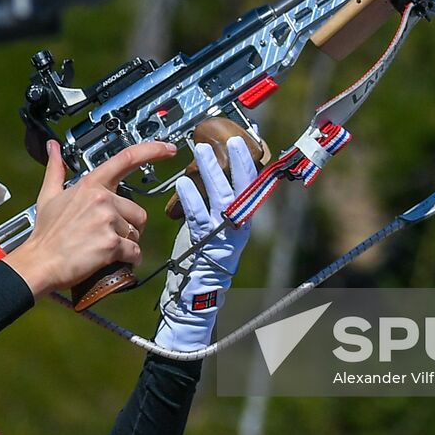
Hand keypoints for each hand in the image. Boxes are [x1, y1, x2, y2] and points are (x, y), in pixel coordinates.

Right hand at [4, 140, 168, 299]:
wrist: (40, 263)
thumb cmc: (46, 233)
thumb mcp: (48, 195)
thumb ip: (55, 169)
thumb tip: (53, 147)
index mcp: (90, 185)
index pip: (126, 158)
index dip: (152, 150)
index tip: (169, 148)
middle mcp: (102, 199)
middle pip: (137, 211)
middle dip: (128, 226)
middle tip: (107, 235)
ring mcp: (108, 220)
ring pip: (136, 233)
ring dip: (126, 243)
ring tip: (103, 247)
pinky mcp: (112, 243)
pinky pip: (134, 251)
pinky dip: (128, 259)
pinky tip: (113, 260)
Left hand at [154, 135, 256, 351]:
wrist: (195, 294)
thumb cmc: (200, 256)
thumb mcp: (213, 224)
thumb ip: (214, 202)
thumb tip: (210, 171)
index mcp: (242, 218)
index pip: (251, 185)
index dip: (248, 162)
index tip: (244, 140)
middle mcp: (239, 225)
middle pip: (243, 188)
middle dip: (238, 163)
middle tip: (230, 140)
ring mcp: (225, 235)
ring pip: (224, 198)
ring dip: (212, 173)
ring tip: (201, 151)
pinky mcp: (207, 245)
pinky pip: (200, 218)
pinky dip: (192, 199)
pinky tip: (183, 184)